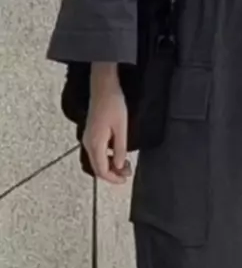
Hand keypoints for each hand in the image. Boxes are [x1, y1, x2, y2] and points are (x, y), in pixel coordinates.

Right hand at [82, 64, 131, 183]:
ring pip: (97, 160)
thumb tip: (118, 166)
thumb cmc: (114, 105)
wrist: (103, 88)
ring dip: (110, 165)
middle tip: (128, 172)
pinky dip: (107, 157)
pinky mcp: (91, 133)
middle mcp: (88, 143)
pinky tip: (118, 154)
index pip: (101, 170)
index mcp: (95, 144)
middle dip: (112, 173)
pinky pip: (97, 152)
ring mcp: (88, 138)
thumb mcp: (121, 128)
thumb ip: (119, 149)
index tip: (125, 180)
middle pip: (97, 167)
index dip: (113, 178)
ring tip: (126, 164)